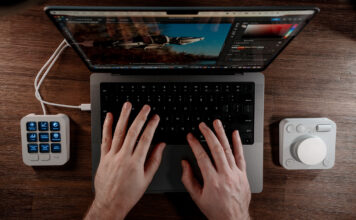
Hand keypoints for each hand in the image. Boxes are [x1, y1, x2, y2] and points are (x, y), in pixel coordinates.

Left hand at [85, 102, 165, 219]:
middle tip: (145, 108)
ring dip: (123, 117)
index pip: (146, 139)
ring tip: (128, 105)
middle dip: (140, 117)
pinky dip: (107, 127)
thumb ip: (154, 160)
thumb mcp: (147, 178)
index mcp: (135, 162)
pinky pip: (105, 139)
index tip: (155, 117)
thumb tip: (161, 145)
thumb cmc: (129, 193)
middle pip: (132, 132)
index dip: (151, 126)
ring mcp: (112, 156)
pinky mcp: (103, 157)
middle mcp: (123, 157)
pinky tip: (109, 117)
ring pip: (118, 132)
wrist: (111, 203)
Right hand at [181, 120, 250, 219]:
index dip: (195, 144)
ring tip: (217, 123)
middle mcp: (225, 175)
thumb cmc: (215, 210)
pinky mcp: (243, 174)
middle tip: (203, 125)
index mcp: (212, 181)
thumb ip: (188, 179)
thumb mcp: (197, 197)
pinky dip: (238, 144)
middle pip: (216, 149)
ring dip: (222, 134)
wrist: (233, 219)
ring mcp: (236, 174)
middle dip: (208, 134)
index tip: (190, 136)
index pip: (202, 157)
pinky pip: (241, 156)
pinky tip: (234, 134)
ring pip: (228, 149)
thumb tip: (185, 163)